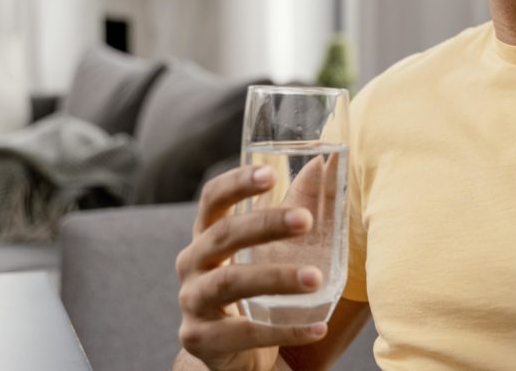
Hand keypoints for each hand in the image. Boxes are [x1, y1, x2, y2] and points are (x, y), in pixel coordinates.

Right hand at [175, 165, 328, 370]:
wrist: (233, 353)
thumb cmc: (256, 289)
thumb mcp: (272, 248)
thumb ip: (296, 206)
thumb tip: (323, 164)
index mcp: (207, 234)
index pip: (212, 199)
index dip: (237, 183)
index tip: (270, 174)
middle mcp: (192, 263)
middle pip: (223, 235)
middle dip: (265, 224)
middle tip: (306, 220)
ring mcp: (192, 302)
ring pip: (229, 282)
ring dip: (276, 278)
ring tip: (316, 279)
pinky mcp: (199, 339)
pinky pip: (243, 333)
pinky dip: (284, 330)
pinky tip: (318, 327)